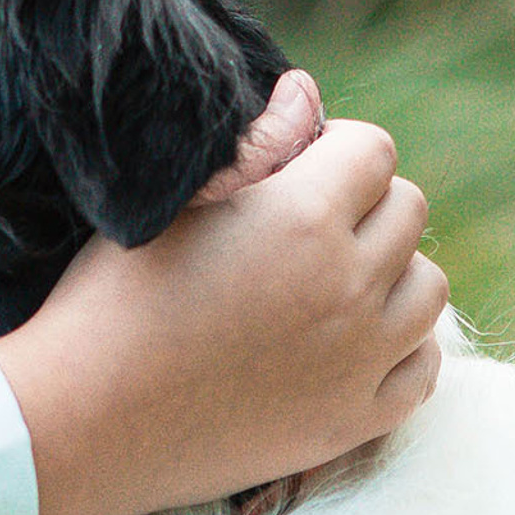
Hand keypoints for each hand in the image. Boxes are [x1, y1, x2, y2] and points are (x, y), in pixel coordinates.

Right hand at [0, 76, 445, 514]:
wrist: (87, 419)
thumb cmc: (114, 296)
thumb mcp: (174, 203)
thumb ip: (257, 142)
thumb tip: (307, 93)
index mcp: (302, 216)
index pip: (375, 150)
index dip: (336, 149)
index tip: (299, 169)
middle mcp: (349, 284)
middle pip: (409, 212)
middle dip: (366, 204)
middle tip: (306, 226)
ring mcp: (360, 359)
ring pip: (427, 287)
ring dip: (390, 272)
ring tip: (330, 282)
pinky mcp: (356, 421)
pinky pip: (424, 365)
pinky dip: (399, 345)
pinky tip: (349, 341)